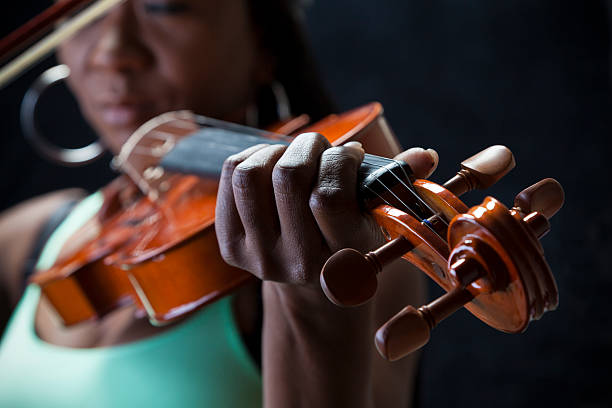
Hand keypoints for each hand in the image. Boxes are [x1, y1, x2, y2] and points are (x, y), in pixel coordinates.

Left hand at [215, 132, 437, 288]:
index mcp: (341, 261)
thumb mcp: (377, 221)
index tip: (352, 155)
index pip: (328, 198)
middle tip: (320, 147)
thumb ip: (396, 185)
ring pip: (251, 174)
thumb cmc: (350, 240)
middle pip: (287, 178)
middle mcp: (296, 264)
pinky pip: (230, 177)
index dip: (340, 161)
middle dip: (309, 146)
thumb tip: (425, 155)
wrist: (312, 284)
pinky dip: (251, 156)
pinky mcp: (230, 246)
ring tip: (294, 156)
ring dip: (276, 151)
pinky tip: (271, 165)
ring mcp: (258, 258)